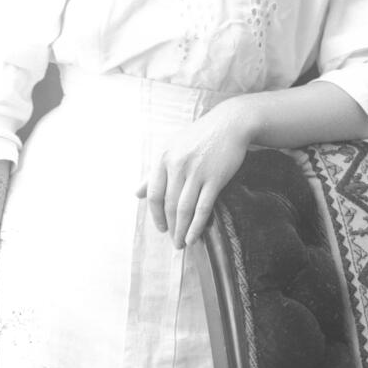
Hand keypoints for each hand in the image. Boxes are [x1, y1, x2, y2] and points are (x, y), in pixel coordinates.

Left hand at [136, 101, 251, 248]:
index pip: (154, 194)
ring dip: (181, 230)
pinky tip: (193, 237)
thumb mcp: (173, 148)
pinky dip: (197, 226)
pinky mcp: (214, 178)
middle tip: (173, 241)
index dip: (156, 215)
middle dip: (170, 227)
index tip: (161, 228)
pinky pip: (203, 207)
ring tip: (182, 243)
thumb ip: (155, 172)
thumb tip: (137, 193)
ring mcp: (196, 171)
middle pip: (169, 205)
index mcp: (163, 157)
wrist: (230, 124)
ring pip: (184, 209)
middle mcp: (177, 164)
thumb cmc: (200, 137)